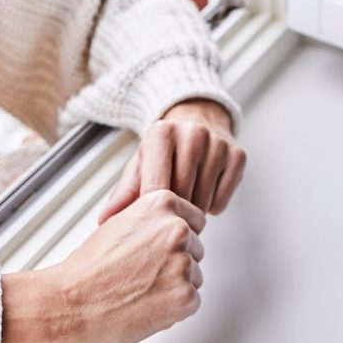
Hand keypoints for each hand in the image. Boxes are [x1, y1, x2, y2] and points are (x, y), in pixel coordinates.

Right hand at [0, 190, 205, 342]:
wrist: (69, 301)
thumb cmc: (88, 268)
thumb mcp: (121, 222)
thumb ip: (153, 221)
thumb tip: (174, 226)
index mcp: (163, 205)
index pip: (195, 221)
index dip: (176, 241)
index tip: (161, 251)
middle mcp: (177, 229)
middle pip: (196, 250)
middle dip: (176, 264)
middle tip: (143, 276)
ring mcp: (183, 263)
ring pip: (194, 278)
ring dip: (175, 287)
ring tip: (139, 291)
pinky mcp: (185, 296)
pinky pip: (191, 303)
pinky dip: (173, 310)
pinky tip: (145, 306)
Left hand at [99, 99, 246, 221]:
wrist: (196, 120)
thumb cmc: (164, 150)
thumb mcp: (140, 164)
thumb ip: (123, 192)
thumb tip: (105, 220)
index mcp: (161, 133)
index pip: (156, 187)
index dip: (153, 212)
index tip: (150, 222)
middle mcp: (192, 133)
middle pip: (181, 195)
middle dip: (173, 212)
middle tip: (168, 215)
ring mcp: (218, 144)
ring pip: (202, 201)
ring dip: (192, 211)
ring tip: (184, 202)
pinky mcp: (237, 156)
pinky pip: (221, 200)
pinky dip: (211, 206)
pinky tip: (203, 193)